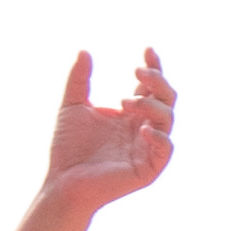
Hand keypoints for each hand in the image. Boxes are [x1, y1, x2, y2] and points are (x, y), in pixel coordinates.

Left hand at [43, 46, 175, 212]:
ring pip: (168, 119)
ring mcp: (148, 148)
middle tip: (138, 72)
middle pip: (166, 98)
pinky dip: (160, 137)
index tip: (147, 50)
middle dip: (157, 81)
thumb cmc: (68, 148)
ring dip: (152, 105)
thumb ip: (79, 80)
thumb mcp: (72, 106)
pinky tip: (143, 129)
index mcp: (130, 114)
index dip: (154, 67)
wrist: (62, 180)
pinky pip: (166, 150)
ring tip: (127, 102)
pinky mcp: (149, 169)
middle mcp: (143, 128)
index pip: (151, 87)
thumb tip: (84, 51)